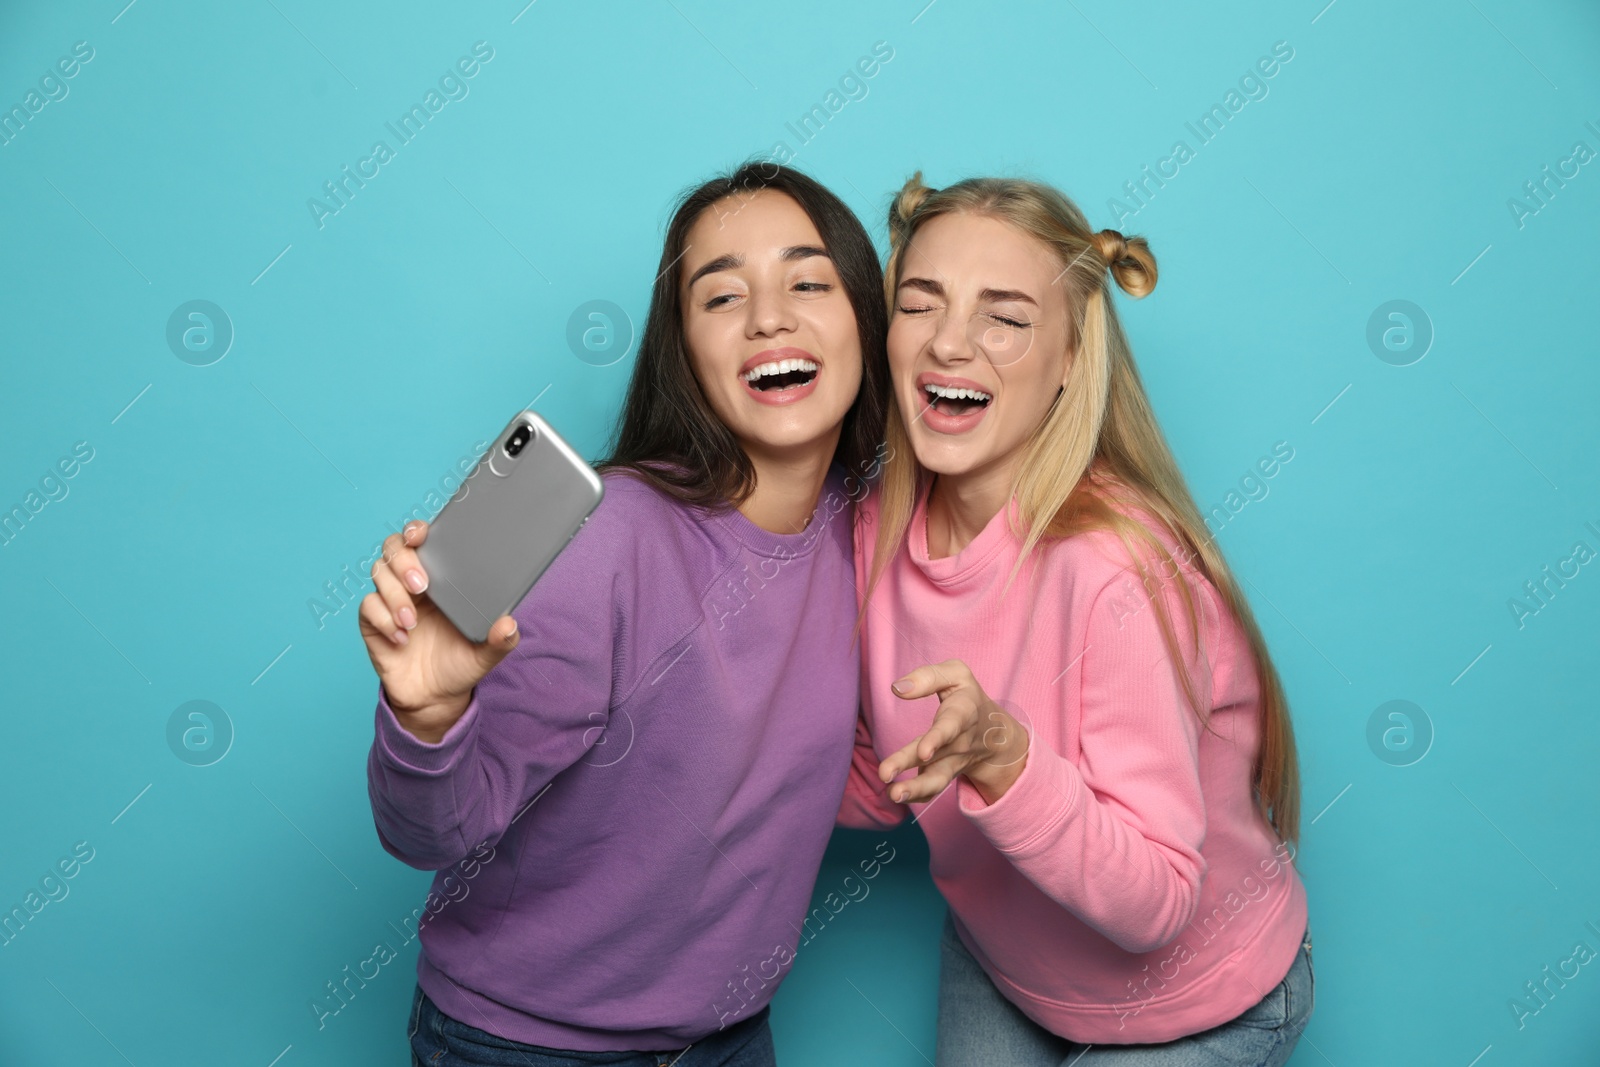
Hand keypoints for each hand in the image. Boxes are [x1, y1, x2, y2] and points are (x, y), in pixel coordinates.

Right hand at [358, 521, 520, 741]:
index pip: (423, 541)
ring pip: (379, 573)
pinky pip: (368, 606)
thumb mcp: (485, 654)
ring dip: (395, 595)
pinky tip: (402, 638)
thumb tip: (509, 624)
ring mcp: (390, 600)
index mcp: (441, 578)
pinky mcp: (373, 621)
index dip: (416, 530)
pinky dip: (384, 619)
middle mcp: (412, 583)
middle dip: (404, 561)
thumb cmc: (460, 664)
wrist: (435, 697)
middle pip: (394, 548)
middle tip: (422, 585)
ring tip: (413, 622)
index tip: (420, 534)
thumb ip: (500, 641)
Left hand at [878, 659, 1029, 806]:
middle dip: (910, 764)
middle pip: (936, 757)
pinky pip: (931, 790)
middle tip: (885, 774)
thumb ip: (928, 677)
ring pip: (935, 780)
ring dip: (913, 789)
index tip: (923, 753)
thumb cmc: (967, 696)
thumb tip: (898, 688)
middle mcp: (958, 743)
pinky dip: (915, 796)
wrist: (994, 731)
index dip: (937, 739)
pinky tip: (894, 795)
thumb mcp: (956, 674)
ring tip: (892, 794)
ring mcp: (951, 762)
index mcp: (963, 714)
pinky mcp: (942, 773)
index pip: (950, 727)